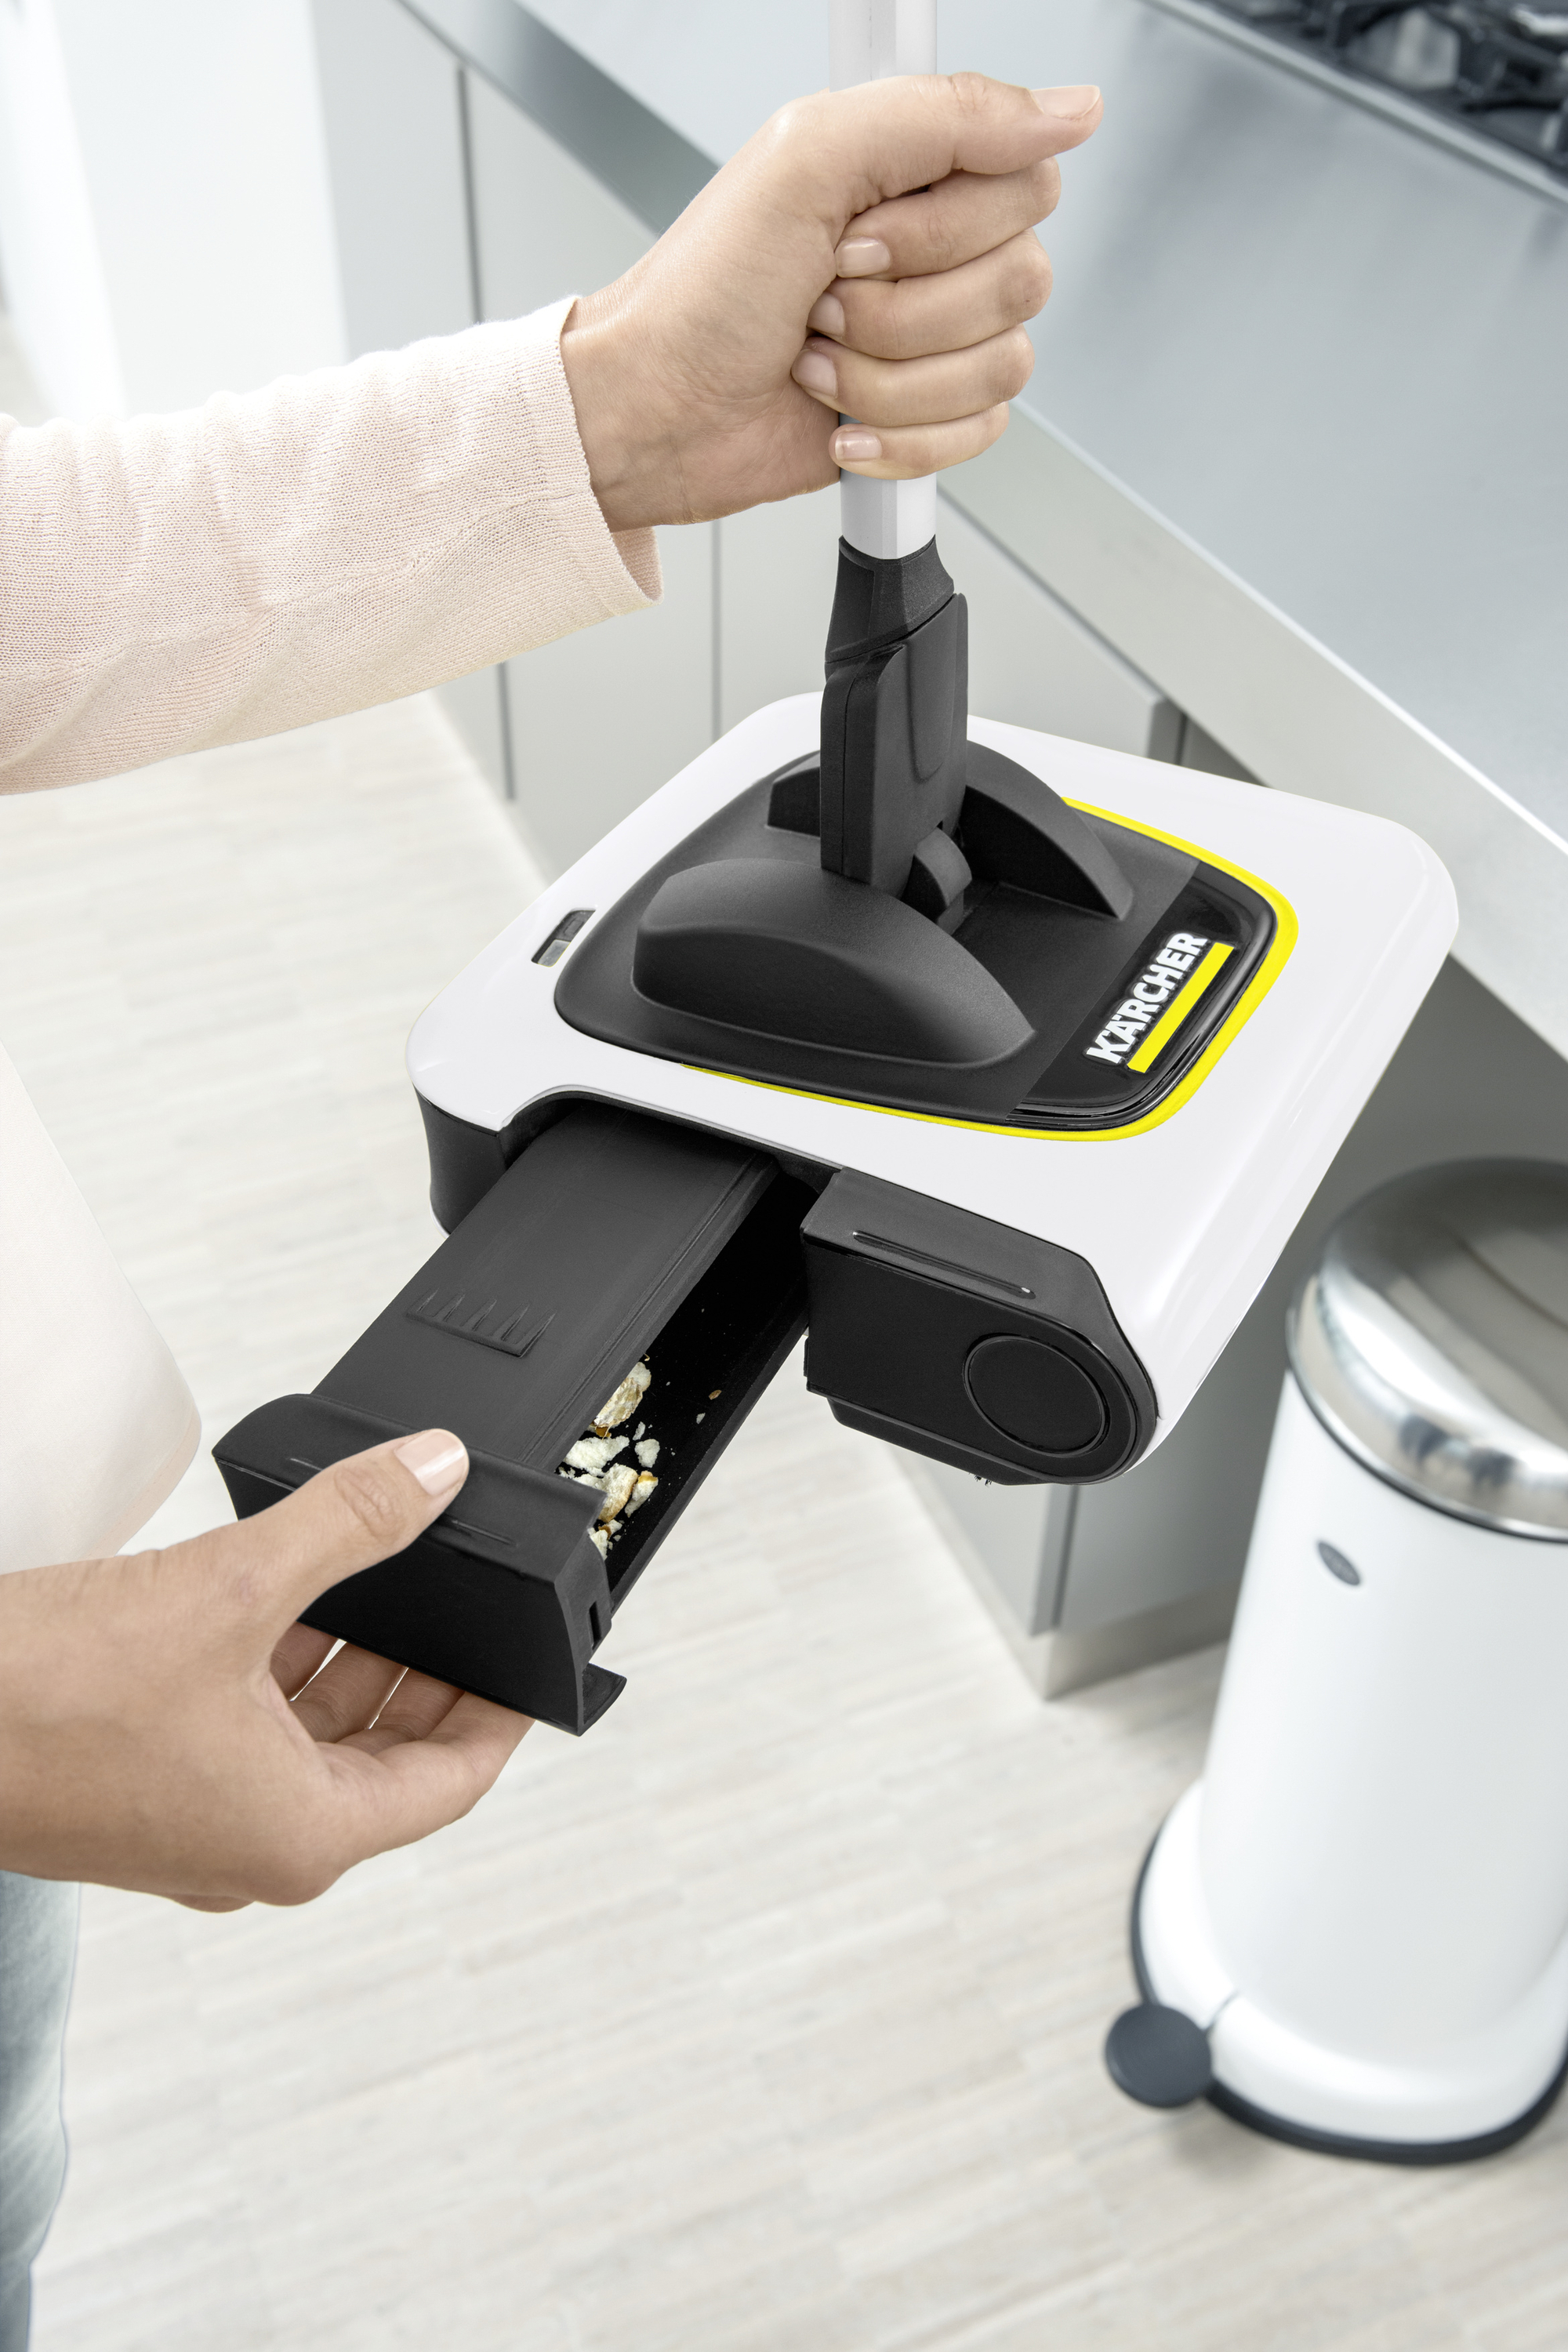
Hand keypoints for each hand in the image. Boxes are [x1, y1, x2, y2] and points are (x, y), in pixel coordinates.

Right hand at [0, 1431, 528, 1908]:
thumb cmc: (39, 1704)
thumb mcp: (228, 1589)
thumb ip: (348, 1525)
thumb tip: (433, 1471)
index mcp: (301, 1835)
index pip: (452, 1781)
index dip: (502, 1711)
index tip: (533, 1660)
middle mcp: (253, 1847)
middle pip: (386, 1758)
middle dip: (424, 1670)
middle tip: (463, 1593)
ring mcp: (193, 1823)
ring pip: (312, 1739)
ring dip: (348, 1659)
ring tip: (383, 1572)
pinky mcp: (143, 1787)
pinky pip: (247, 1729)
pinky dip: (278, 1667)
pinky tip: (285, 1592)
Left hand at [561, 72, 1101, 530]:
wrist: (656, 411)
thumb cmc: (702, 292)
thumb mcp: (811, 157)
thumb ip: (948, 114)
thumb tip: (1072, 108)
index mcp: (914, 169)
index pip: (1027, 183)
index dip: (947, 226)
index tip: (856, 233)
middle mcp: (934, 249)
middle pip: (1021, 280)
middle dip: (905, 308)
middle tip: (825, 297)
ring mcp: (934, 337)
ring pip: (1001, 364)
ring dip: (890, 376)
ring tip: (818, 356)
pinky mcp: (927, 415)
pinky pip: (979, 432)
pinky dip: (899, 435)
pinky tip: (837, 416)